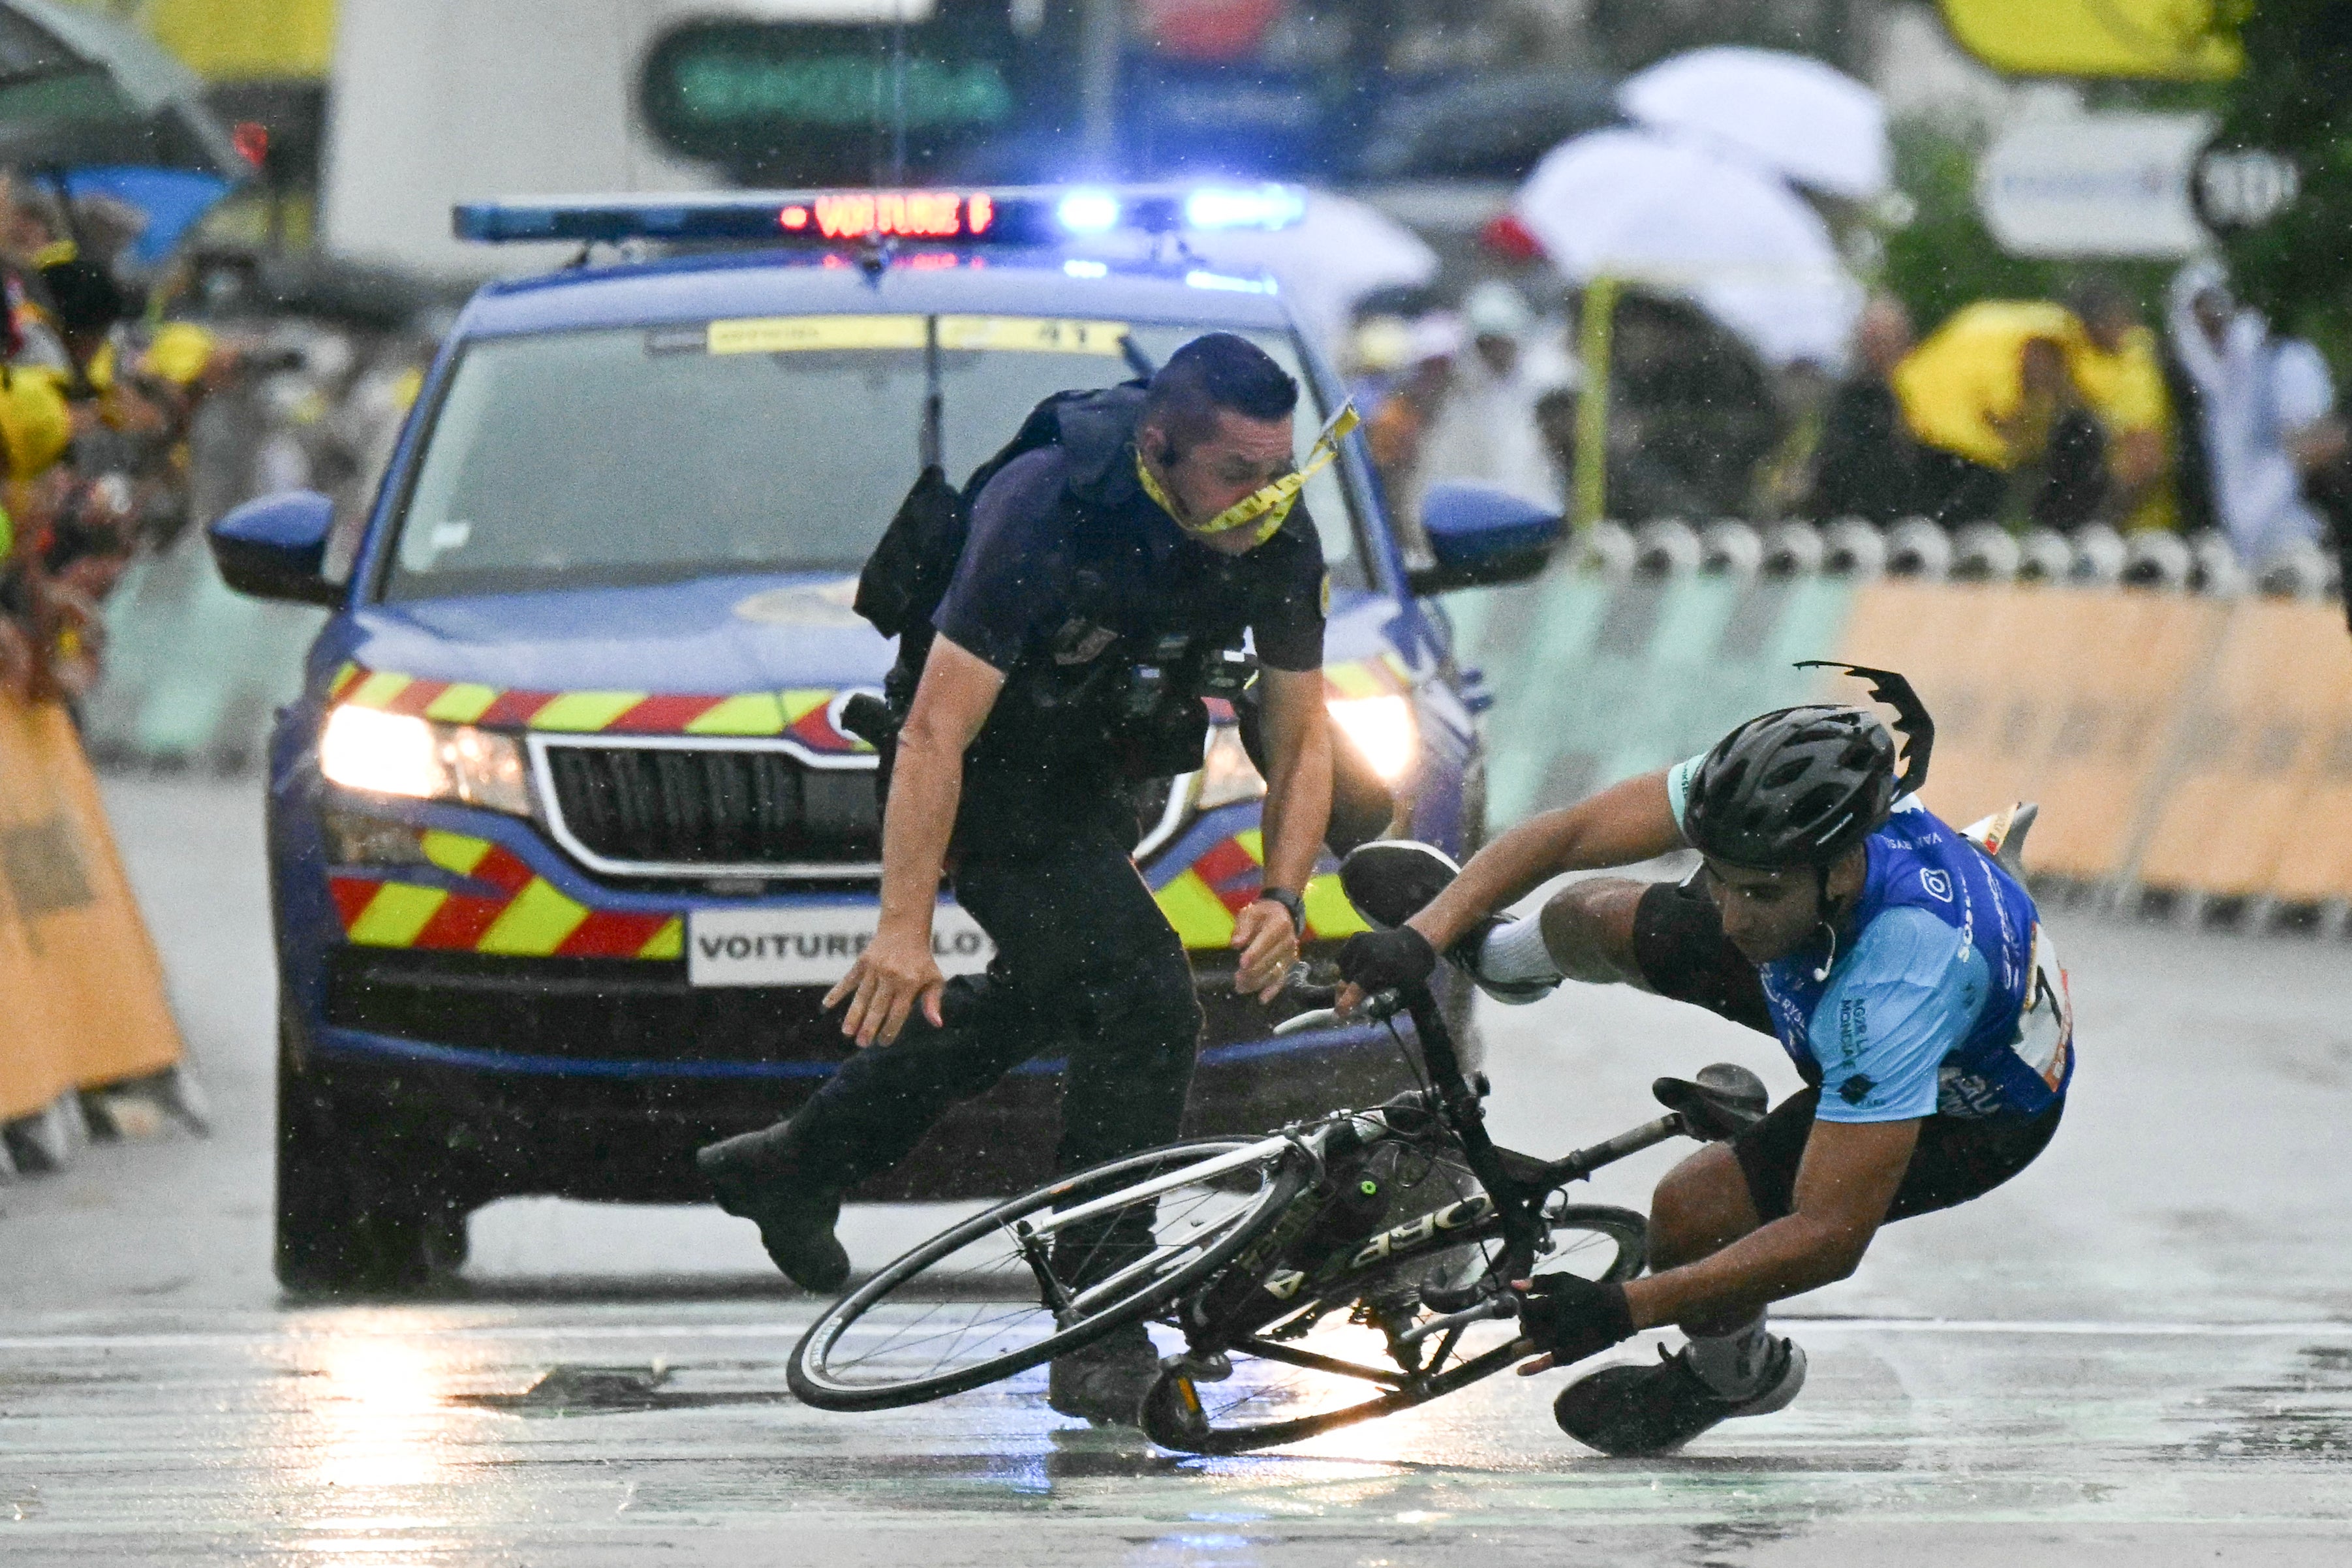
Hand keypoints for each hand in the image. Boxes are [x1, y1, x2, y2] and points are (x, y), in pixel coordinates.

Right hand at [823, 922, 945, 1048]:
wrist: (906, 930)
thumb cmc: (921, 961)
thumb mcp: (934, 979)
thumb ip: (933, 1002)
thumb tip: (937, 1024)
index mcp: (910, 983)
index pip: (898, 1012)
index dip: (890, 1029)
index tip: (883, 1043)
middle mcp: (891, 976)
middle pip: (878, 1007)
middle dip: (869, 1027)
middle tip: (862, 1043)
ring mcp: (875, 969)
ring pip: (862, 996)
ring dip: (854, 1015)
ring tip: (847, 1032)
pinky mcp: (862, 962)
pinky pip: (848, 979)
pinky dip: (837, 991)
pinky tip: (827, 1005)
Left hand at [1231, 897, 1299, 1002]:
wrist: (1283, 915)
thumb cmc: (1262, 914)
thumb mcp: (1251, 913)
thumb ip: (1243, 927)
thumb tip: (1236, 944)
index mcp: (1279, 925)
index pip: (1267, 941)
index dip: (1255, 953)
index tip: (1241, 963)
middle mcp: (1288, 941)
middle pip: (1270, 961)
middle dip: (1253, 971)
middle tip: (1236, 978)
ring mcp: (1290, 955)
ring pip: (1274, 973)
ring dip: (1257, 982)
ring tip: (1240, 987)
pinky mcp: (1289, 965)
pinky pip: (1282, 979)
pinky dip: (1272, 990)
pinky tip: (1262, 999)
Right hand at [1335, 925, 1435, 1015]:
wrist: (1414, 943)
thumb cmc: (1412, 971)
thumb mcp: (1405, 990)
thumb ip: (1385, 1003)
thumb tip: (1364, 1017)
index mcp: (1380, 965)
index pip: (1357, 987)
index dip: (1347, 1002)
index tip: (1339, 1014)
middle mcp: (1366, 952)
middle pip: (1346, 980)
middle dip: (1344, 995)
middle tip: (1345, 1006)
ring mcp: (1359, 942)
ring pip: (1342, 969)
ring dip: (1346, 980)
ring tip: (1358, 984)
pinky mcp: (1356, 937)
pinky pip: (1343, 958)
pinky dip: (1347, 966)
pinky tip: (1359, 969)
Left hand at [1510, 1273, 1636, 1375]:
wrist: (1617, 1311)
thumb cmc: (1588, 1292)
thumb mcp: (1563, 1280)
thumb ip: (1538, 1282)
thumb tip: (1513, 1284)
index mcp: (1554, 1304)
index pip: (1526, 1310)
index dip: (1522, 1309)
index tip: (1527, 1308)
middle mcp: (1557, 1324)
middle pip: (1528, 1328)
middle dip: (1525, 1325)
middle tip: (1531, 1323)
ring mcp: (1564, 1341)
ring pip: (1534, 1345)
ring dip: (1523, 1346)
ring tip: (1516, 1348)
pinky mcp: (1571, 1354)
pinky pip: (1549, 1362)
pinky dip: (1533, 1368)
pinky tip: (1519, 1371)